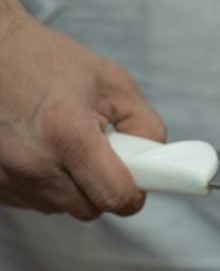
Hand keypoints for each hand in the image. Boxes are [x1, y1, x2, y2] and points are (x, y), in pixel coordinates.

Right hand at [0, 0, 165, 219]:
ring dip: (72, 186)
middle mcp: (33, 164)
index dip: (133, 193)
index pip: (115, 197)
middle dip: (102, 187)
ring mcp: (7, 178)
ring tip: (64, 146)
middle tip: (99, 154)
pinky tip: (40, 152)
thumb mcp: (111, 81)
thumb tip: (155, 160)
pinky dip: (44, 184)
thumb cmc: (47, 61)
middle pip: (89, 209)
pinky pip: (32, 201)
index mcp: (68, 135)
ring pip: (60, 208)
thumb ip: (144, 124)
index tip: (136, 178)